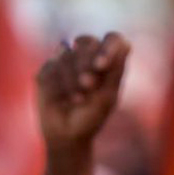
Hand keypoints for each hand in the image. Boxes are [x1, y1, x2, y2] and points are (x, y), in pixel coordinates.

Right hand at [36, 33, 129, 152]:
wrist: (66, 135)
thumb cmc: (90, 117)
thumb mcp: (106, 98)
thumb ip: (115, 71)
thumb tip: (125, 44)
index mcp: (107, 61)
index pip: (113, 39)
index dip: (108, 48)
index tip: (101, 65)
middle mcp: (87, 56)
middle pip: (88, 43)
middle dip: (87, 65)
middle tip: (88, 86)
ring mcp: (66, 60)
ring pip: (68, 55)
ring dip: (72, 80)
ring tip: (76, 100)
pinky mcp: (48, 68)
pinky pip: (51, 66)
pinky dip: (57, 85)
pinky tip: (60, 98)